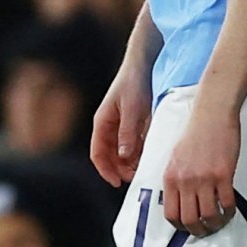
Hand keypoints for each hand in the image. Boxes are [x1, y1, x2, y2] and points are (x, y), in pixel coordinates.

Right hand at [91, 61, 152, 186]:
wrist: (144, 63)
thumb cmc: (134, 83)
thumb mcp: (132, 109)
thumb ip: (127, 132)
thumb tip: (123, 157)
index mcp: (102, 122)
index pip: (98, 153)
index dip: (106, 170)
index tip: (117, 182)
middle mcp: (109, 126)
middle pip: (109, 156)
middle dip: (120, 169)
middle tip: (135, 177)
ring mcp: (120, 125)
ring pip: (121, 151)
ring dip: (130, 162)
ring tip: (143, 168)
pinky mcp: (132, 122)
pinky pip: (132, 143)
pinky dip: (138, 152)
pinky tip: (148, 155)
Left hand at [162, 103, 239, 236]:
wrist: (212, 114)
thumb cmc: (195, 133)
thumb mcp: (176, 158)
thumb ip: (176, 180)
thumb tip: (179, 202)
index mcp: (171, 177)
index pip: (171, 214)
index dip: (181, 226)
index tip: (189, 227)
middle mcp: (185, 181)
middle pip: (189, 220)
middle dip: (199, 230)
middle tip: (206, 229)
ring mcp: (204, 179)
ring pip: (208, 216)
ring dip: (215, 224)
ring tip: (219, 221)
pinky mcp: (223, 175)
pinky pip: (226, 204)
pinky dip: (229, 212)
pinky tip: (230, 210)